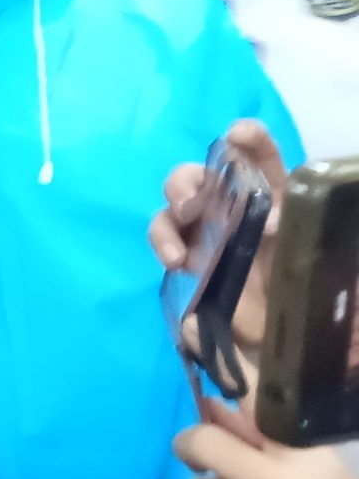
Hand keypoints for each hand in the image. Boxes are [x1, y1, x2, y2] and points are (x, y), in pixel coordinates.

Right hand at [153, 120, 289, 347]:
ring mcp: (211, 232)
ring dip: (173, 209)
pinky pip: (167, 236)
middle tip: (190, 205)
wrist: (286, 343)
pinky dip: (164, 240)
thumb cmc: (306, 297)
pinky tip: (176, 261)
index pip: (264, 158)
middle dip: (190, 180)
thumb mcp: (313, 261)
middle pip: (206, 175)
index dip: (251, 139)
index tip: (237, 135)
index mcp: (277, 200)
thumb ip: (295, 234)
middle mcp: (239, 208)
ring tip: (177, 243)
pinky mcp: (191, 257)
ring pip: (180, 201)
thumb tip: (266, 224)